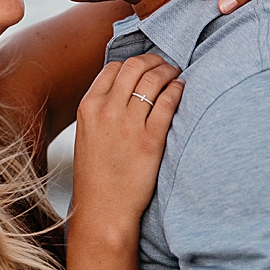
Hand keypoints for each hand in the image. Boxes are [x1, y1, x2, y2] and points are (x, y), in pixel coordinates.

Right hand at [70, 55, 182, 228]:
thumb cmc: (97, 174)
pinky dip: (178, 90)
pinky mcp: (150, 139)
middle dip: (154, 60)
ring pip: (153, 80)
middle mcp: (106, 111)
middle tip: (165, 64)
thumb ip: (102, 109)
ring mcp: (128, 124)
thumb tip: (127, 88)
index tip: (145, 66)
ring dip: (168, 72)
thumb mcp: (88, 134)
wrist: (103, 208)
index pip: (113, 68)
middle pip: (134, 67)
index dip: (133, 63)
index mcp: (87, 107)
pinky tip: (182, 90)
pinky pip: (168, 103)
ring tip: (176, 75)